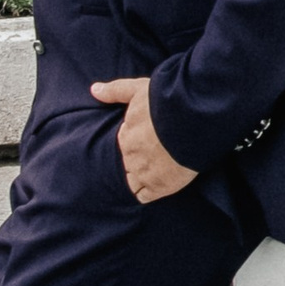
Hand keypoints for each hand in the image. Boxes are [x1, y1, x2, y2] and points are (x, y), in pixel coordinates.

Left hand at [91, 77, 198, 204]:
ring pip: (134, 180)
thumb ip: (115, 91)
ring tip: (161, 168)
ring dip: (144, 176)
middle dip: (141, 158)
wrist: (191, 119)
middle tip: (160, 152)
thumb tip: (93, 90)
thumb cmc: (165, 102)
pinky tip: (158, 184)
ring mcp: (143, 173)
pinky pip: (143, 196)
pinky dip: (148, 192)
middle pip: (130, 162)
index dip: (138, 140)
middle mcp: (130, 156)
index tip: (152, 137)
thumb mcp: (138, 89)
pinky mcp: (158, 186)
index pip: (126, 142)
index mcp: (125, 135)